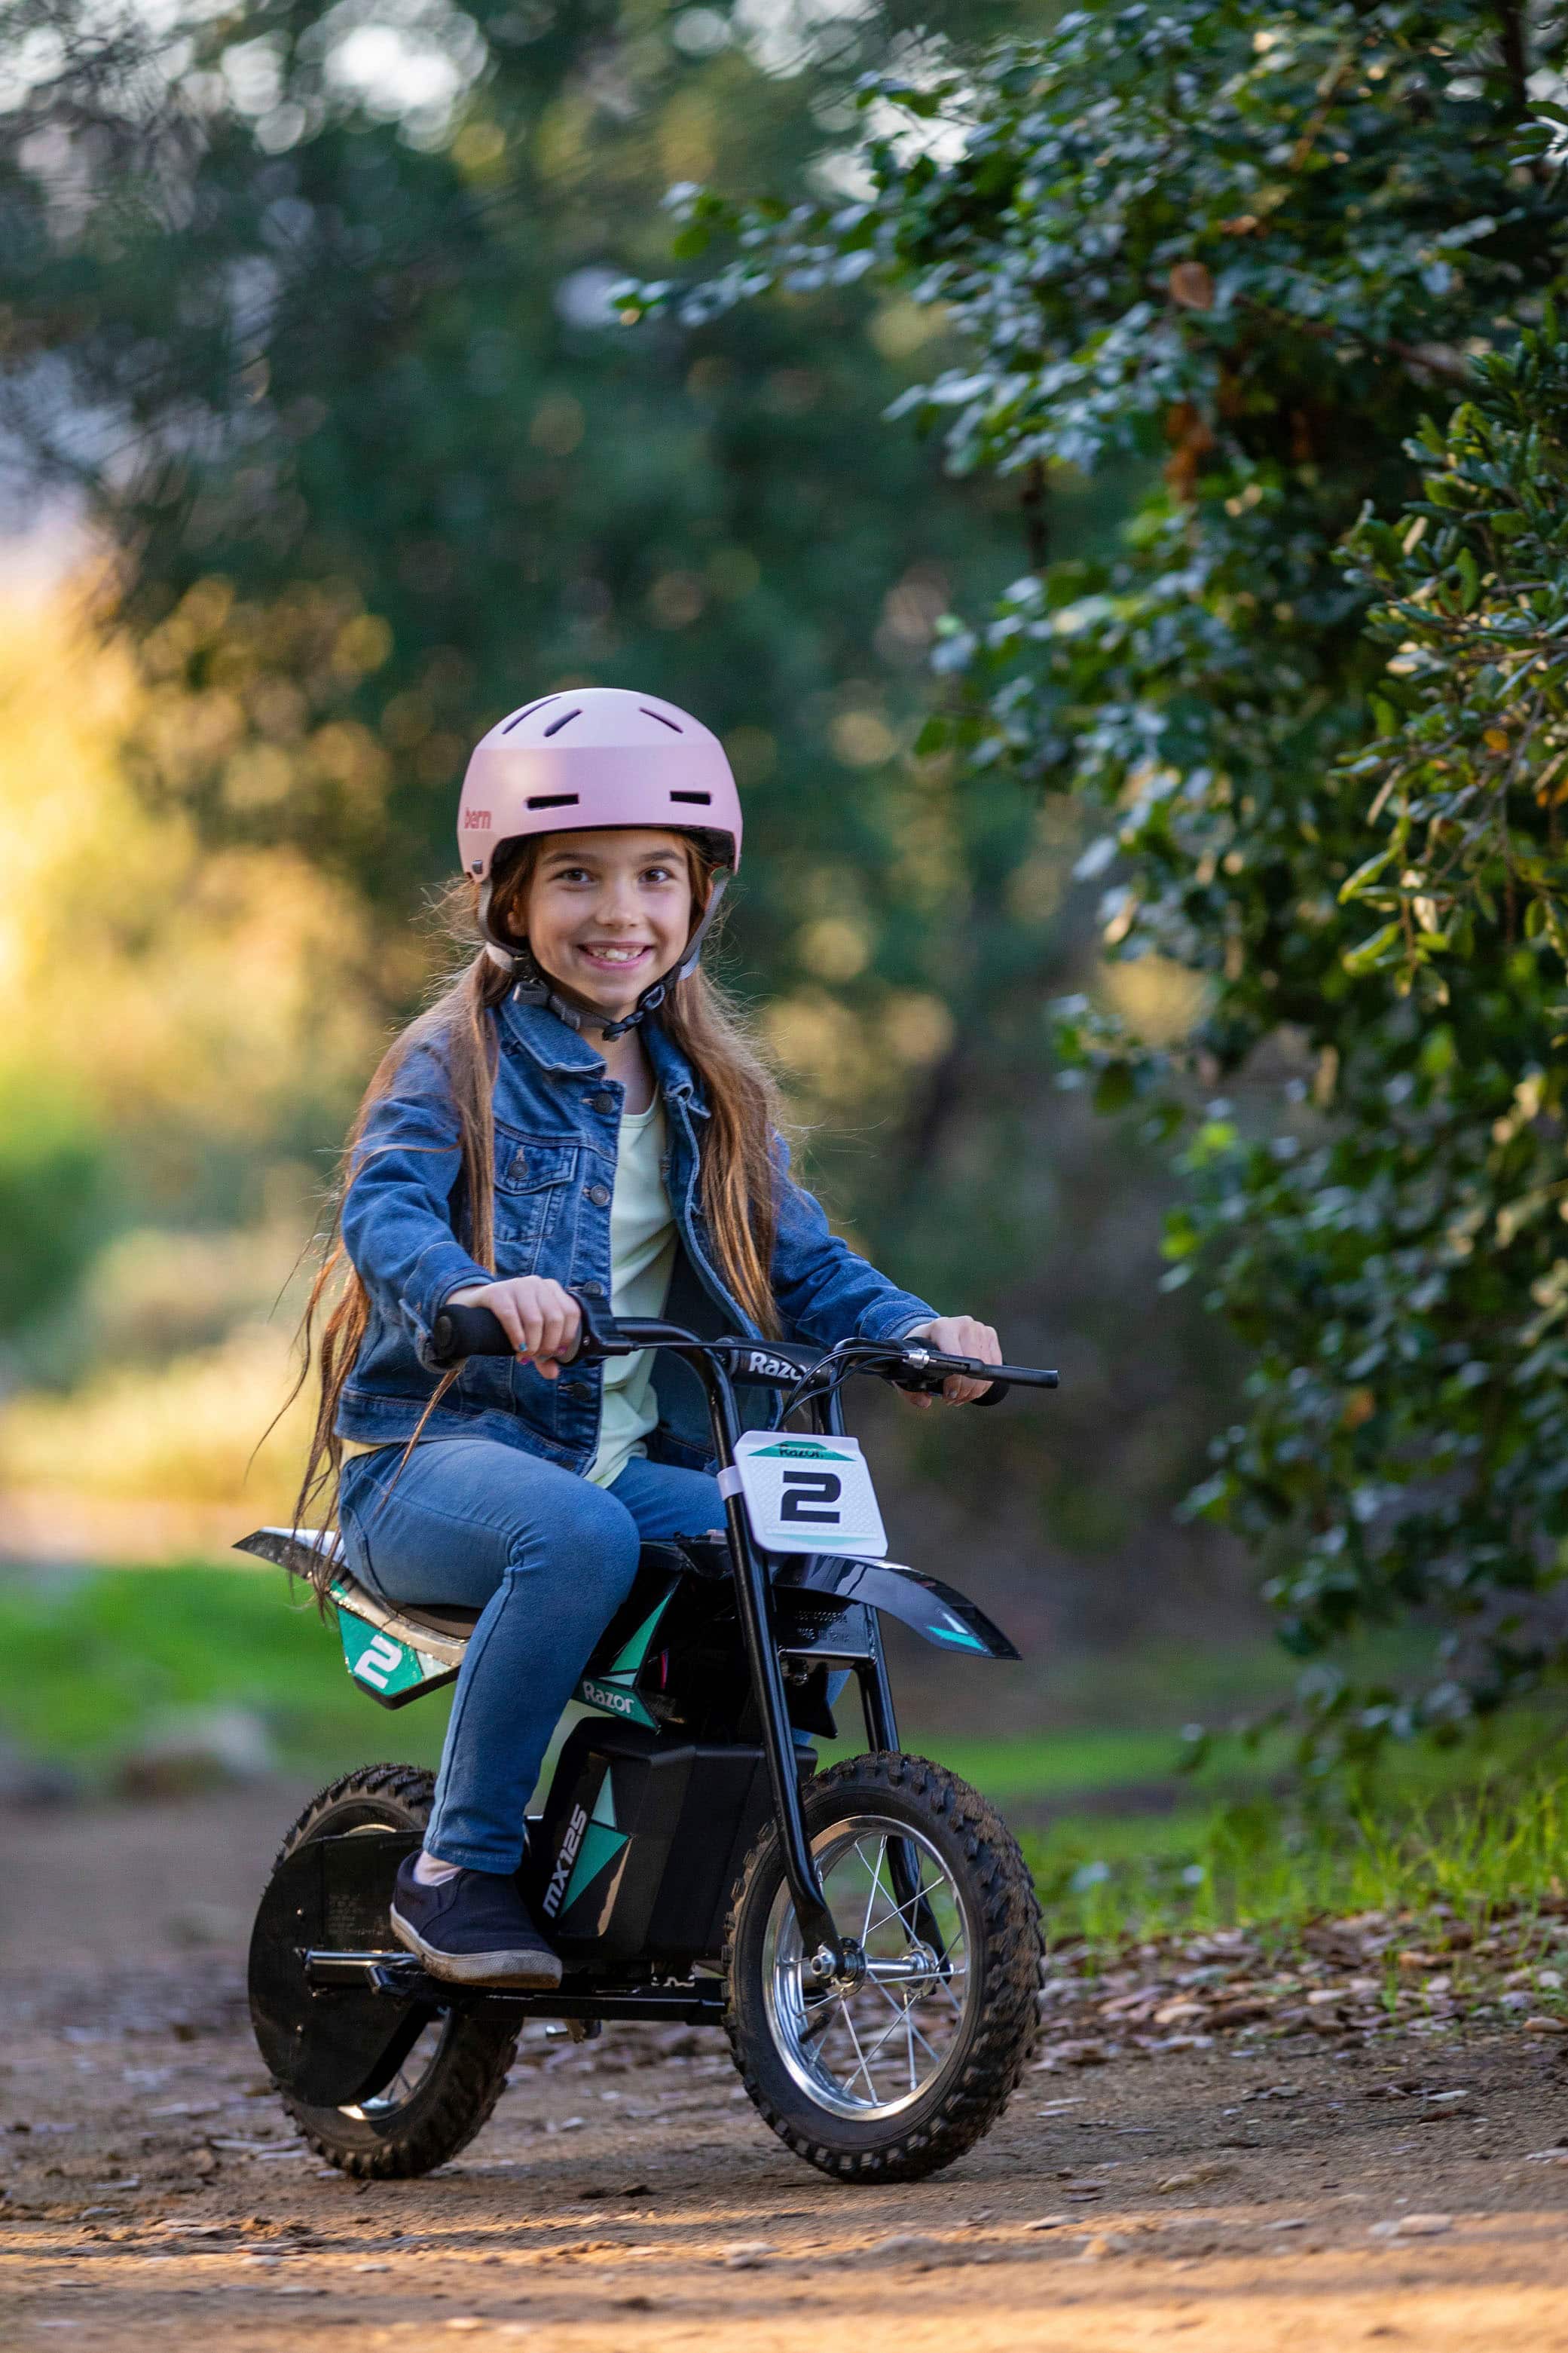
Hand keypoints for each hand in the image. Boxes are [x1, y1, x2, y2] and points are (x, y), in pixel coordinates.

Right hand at [445, 1276, 581, 1377]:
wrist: (475, 1307)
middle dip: (548, 1344)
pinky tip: (517, 1348)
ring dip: (532, 1345)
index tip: (556, 1353)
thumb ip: (543, 1355)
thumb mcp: (530, 1336)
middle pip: (555, 1318)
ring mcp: (517, 1285)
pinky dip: (517, 1336)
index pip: (571, 1312)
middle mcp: (537, 1283)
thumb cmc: (510, 1322)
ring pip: (535, 1320)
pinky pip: (511, 1316)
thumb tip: (553, 1374)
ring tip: (524, 1356)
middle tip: (537, 1357)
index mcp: (551, 1289)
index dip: (566, 1336)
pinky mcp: (497, 1292)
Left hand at [900, 1316, 1000, 1407]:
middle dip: (965, 1389)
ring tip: (962, 1394)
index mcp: (943, 1327)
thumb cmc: (921, 1349)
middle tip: (954, 1398)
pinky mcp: (990, 1335)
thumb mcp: (910, 1365)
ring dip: (975, 1388)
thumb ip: (910, 1388)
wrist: (931, 1332)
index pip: (956, 1359)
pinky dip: (985, 1382)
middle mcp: (964, 1324)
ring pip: (986, 1368)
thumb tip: (924, 1402)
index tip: (947, 1395)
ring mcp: (979, 1328)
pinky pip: (995, 1365)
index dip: (954, 1382)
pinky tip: (973, 1386)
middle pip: (974, 1366)